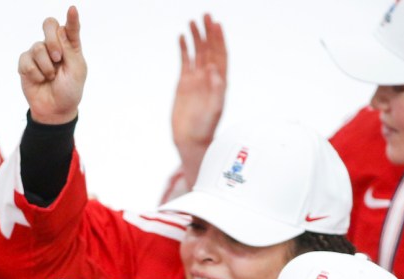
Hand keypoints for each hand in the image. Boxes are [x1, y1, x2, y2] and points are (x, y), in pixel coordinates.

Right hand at [18, 6, 85, 124]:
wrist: (55, 110)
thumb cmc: (69, 90)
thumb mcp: (76, 70)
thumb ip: (70, 49)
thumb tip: (61, 27)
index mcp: (70, 45)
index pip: (70, 27)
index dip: (72, 18)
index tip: (72, 9)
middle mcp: (53, 45)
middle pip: (49, 25)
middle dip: (52, 40)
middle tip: (58, 57)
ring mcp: (38, 53)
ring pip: (38, 47)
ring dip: (46, 66)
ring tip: (50, 77)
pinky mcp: (25, 63)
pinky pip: (26, 60)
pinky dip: (35, 73)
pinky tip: (40, 80)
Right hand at [171, 14, 226, 183]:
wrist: (191, 140)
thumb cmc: (205, 128)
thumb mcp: (214, 110)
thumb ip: (216, 90)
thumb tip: (214, 71)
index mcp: (219, 82)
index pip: (221, 55)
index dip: (219, 39)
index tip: (216, 24)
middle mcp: (209, 77)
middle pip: (210, 49)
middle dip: (208, 32)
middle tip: (206, 15)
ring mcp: (196, 79)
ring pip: (197, 53)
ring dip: (196, 37)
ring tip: (192, 21)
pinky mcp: (184, 83)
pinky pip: (185, 61)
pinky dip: (185, 49)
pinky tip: (183, 38)